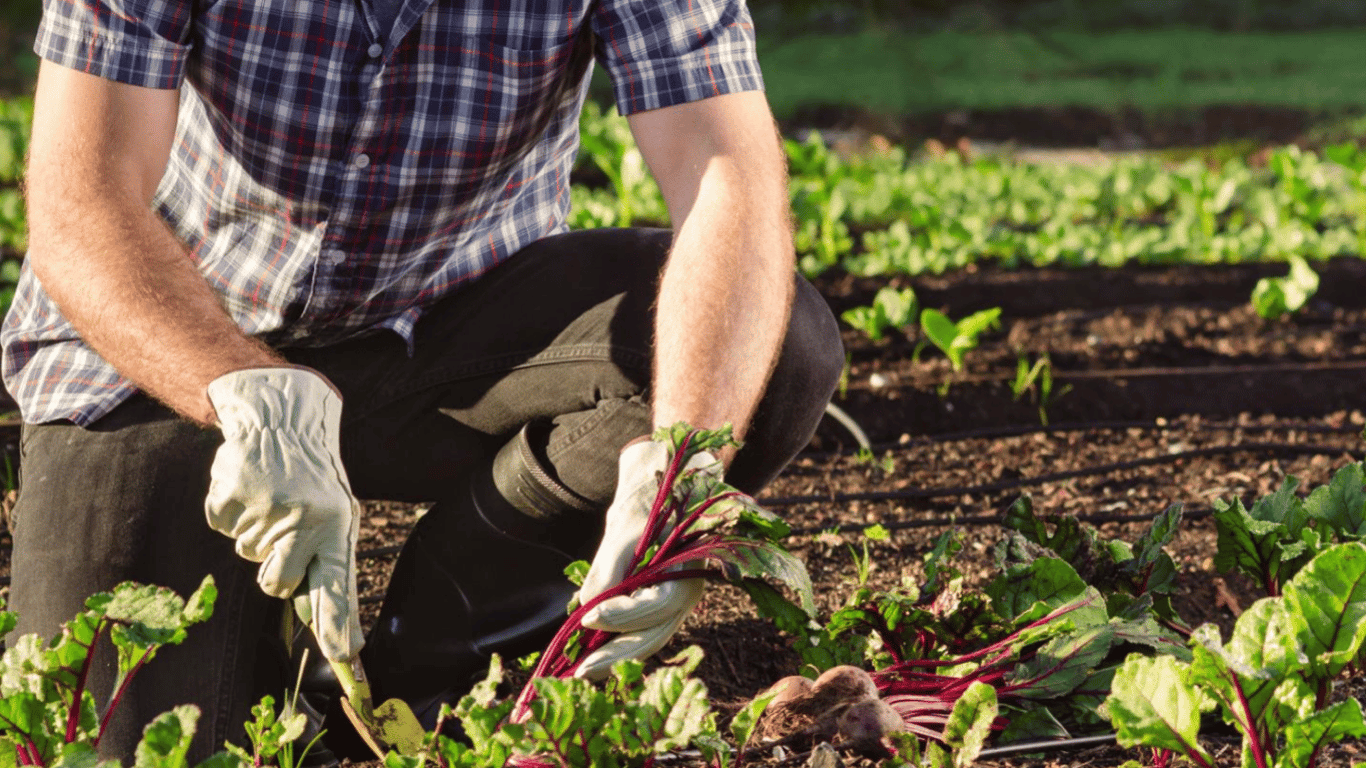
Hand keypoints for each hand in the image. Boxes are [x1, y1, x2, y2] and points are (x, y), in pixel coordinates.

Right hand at [204, 367, 361, 661]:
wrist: (281, 421)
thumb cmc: (311, 479)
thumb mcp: (334, 515)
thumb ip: (328, 566)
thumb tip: (330, 631)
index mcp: (337, 526)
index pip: (338, 584)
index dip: (338, 623)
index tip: (344, 656)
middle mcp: (305, 520)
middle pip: (276, 584)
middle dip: (274, 572)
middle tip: (281, 537)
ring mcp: (266, 509)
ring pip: (247, 554)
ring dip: (255, 534)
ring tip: (271, 499)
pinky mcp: (231, 497)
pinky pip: (222, 528)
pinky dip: (230, 513)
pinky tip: (248, 488)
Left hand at [573, 439, 720, 678]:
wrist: (659, 484)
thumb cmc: (648, 498)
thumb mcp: (626, 526)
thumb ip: (610, 568)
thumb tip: (586, 610)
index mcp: (689, 569)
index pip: (659, 605)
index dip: (624, 616)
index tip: (587, 618)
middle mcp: (686, 592)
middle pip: (655, 635)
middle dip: (617, 654)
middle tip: (581, 670)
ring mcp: (673, 600)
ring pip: (649, 639)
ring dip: (616, 656)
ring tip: (582, 671)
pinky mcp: (657, 602)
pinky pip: (641, 630)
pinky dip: (618, 644)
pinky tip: (592, 653)